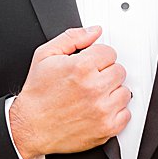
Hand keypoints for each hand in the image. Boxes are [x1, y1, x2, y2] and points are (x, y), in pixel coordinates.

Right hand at [8, 26, 130, 158]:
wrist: (31, 126)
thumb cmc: (37, 94)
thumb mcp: (45, 56)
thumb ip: (72, 38)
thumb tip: (94, 31)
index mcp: (81, 67)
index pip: (109, 52)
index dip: (97, 57)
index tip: (88, 65)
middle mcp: (94, 88)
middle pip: (119, 70)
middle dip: (105, 73)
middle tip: (88, 81)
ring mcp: (102, 109)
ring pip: (124, 91)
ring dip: (111, 92)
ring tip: (92, 96)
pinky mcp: (107, 127)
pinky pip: (126, 113)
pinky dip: (115, 112)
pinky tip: (97, 109)